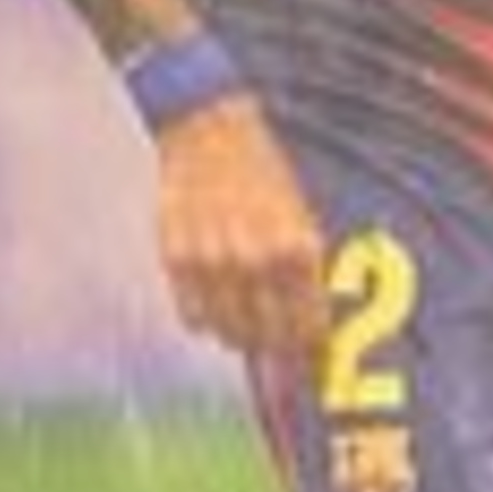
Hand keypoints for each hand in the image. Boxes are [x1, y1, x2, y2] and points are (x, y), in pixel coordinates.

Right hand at [155, 94, 327, 362]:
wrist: (209, 132)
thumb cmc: (263, 175)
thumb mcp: (301, 219)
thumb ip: (305, 278)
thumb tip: (315, 338)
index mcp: (297, 248)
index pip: (308, 328)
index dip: (311, 351)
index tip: (311, 359)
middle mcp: (256, 260)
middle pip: (269, 339)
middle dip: (277, 347)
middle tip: (277, 341)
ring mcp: (213, 262)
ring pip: (229, 335)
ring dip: (239, 333)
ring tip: (244, 311)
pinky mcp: (177, 260)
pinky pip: (193, 318)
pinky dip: (205, 319)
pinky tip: (214, 297)